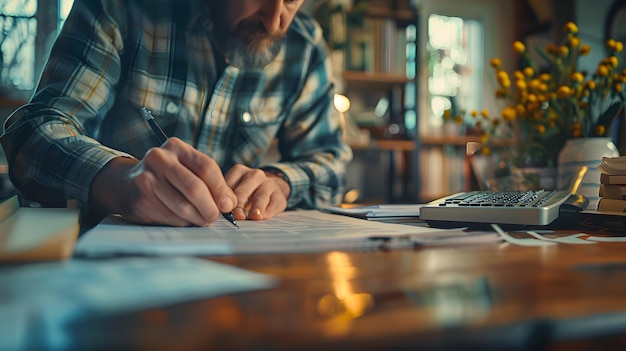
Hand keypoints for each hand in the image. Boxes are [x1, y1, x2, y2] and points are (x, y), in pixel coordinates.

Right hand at [90, 137, 236, 225]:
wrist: (126, 184)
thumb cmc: (165, 178)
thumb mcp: (186, 169)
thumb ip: (209, 182)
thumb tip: (230, 203)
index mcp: (176, 147)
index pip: (207, 167)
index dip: (221, 189)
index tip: (228, 204)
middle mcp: (160, 158)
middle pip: (195, 187)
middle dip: (210, 207)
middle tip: (215, 216)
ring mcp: (147, 178)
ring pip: (183, 206)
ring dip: (198, 218)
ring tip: (202, 220)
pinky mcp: (141, 198)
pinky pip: (171, 216)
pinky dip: (183, 222)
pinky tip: (184, 219)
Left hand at [225, 164, 289, 219]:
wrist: (273, 189)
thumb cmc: (248, 193)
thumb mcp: (236, 191)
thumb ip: (228, 198)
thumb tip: (220, 212)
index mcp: (239, 171)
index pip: (229, 183)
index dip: (225, 198)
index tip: (222, 210)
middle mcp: (254, 175)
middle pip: (244, 190)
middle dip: (239, 204)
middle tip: (237, 216)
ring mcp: (269, 183)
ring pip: (261, 195)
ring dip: (256, 207)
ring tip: (253, 217)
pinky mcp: (279, 195)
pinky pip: (274, 203)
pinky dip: (269, 211)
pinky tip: (264, 217)